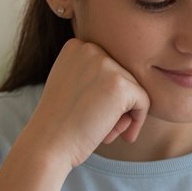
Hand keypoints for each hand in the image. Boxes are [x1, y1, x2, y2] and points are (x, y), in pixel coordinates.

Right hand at [24, 39, 149, 168]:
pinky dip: (137, 121)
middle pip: (123, 76)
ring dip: (124, 115)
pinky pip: (144, 101)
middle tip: (99, 127)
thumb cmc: (59, 123)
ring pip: (134, 89)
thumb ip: (92, 74)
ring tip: (104, 133)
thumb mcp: (70, 85)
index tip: (91, 113)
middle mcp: (90, 48)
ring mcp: (105, 64)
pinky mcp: (120, 85)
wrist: (47, 144)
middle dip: (116, 105)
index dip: (105, 94)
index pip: (110, 67)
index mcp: (76, 46)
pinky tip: (120, 136)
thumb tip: (126, 76)